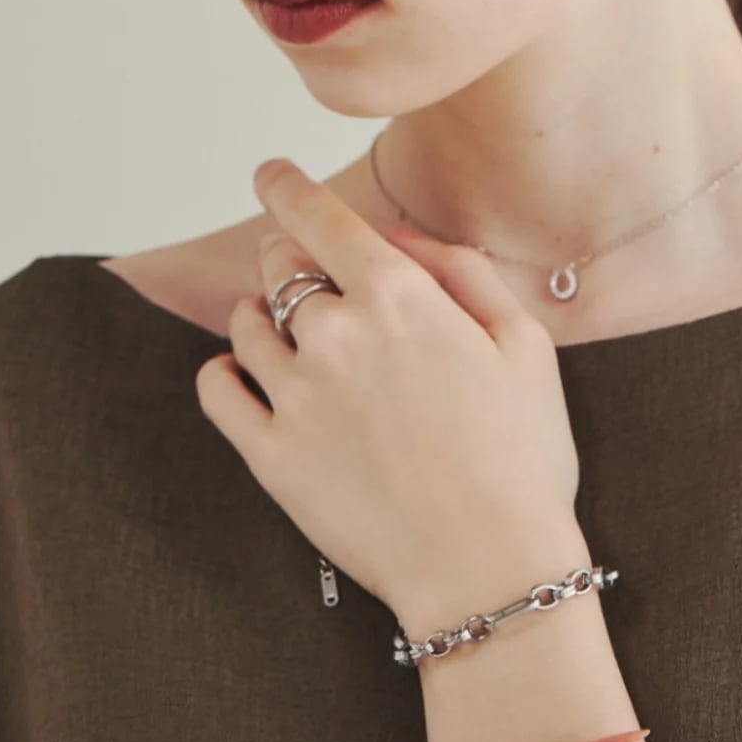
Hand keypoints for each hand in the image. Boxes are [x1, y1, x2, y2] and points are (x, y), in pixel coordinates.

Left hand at [194, 157, 583, 615]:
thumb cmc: (521, 458)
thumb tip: (402, 240)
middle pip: (282, 267)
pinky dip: (223, 373)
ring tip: (282, 331)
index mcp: (399, 298)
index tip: (272, 174)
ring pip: (247, 325)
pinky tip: (243, 378)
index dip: (288, 186)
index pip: (320, 217)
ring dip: (260, 315)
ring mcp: (296, 396)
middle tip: (302, 271)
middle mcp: (336, 334)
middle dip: (288, 258)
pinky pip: (217, 391)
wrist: (490, 568)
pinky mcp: (270, 456)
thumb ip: (462, 273)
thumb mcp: (524, 346)